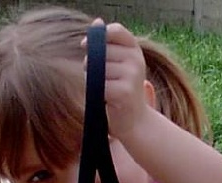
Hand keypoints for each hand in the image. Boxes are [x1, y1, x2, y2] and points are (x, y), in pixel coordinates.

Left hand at [88, 19, 148, 139]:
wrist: (135, 121)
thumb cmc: (122, 90)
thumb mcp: (119, 64)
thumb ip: (107, 44)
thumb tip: (96, 23)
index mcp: (135, 50)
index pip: (115, 31)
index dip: (97, 37)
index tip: (85, 46)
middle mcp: (136, 60)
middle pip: (101, 51)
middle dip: (92, 63)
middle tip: (103, 79)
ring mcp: (132, 75)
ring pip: (97, 69)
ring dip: (93, 80)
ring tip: (106, 90)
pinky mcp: (124, 91)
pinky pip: (99, 85)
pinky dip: (96, 92)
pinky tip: (106, 99)